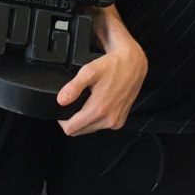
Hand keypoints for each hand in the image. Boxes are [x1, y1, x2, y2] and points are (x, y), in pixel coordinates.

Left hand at [57, 19, 146, 136]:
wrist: (133, 64)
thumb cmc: (113, 66)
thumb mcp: (89, 71)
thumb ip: (73, 87)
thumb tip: (61, 100)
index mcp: (99, 109)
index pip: (71, 129)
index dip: (62, 121)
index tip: (61, 110)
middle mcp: (109, 119)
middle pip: (79, 131)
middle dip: (72, 121)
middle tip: (72, 104)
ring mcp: (116, 121)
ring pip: (90, 129)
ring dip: (84, 121)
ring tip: (85, 103)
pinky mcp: (121, 120)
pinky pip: (101, 126)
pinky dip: (96, 119)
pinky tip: (97, 105)